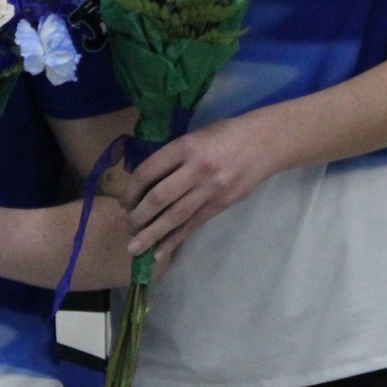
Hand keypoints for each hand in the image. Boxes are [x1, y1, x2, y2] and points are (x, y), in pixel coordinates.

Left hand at [120, 115, 278, 259]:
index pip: (148, 172)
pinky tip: (161, 251)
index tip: (123, 202)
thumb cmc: (223, 135)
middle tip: (127, 228)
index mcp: (184, 147)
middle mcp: (196, 170)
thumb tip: (144, 185)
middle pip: (159, 198)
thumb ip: (171, 158)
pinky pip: (193, 225)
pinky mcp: (221, 205)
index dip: (130, 190)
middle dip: (138, 217)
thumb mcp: (192, 136)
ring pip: (175, 217)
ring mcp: (210, 190)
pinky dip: (175, 240)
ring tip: (135, 249)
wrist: (263, 143)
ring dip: (152, 234)